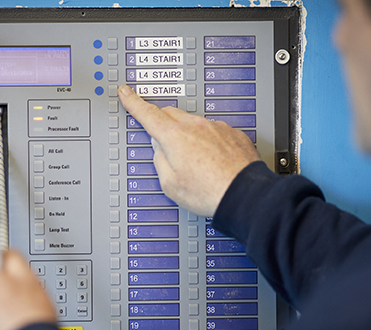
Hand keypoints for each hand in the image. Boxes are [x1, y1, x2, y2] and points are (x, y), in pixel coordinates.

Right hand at [118, 85, 260, 216]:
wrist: (244, 195)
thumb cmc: (208, 192)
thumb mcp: (170, 184)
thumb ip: (159, 160)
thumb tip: (160, 148)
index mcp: (174, 137)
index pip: (147, 114)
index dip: (133, 102)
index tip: (126, 93)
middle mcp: (196, 126)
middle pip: (170, 114)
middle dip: (161, 123)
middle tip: (162, 142)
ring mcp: (216, 128)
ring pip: (193, 123)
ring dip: (188, 135)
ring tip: (195, 162)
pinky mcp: (233, 134)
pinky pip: (213, 131)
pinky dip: (208, 141)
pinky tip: (212, 161)